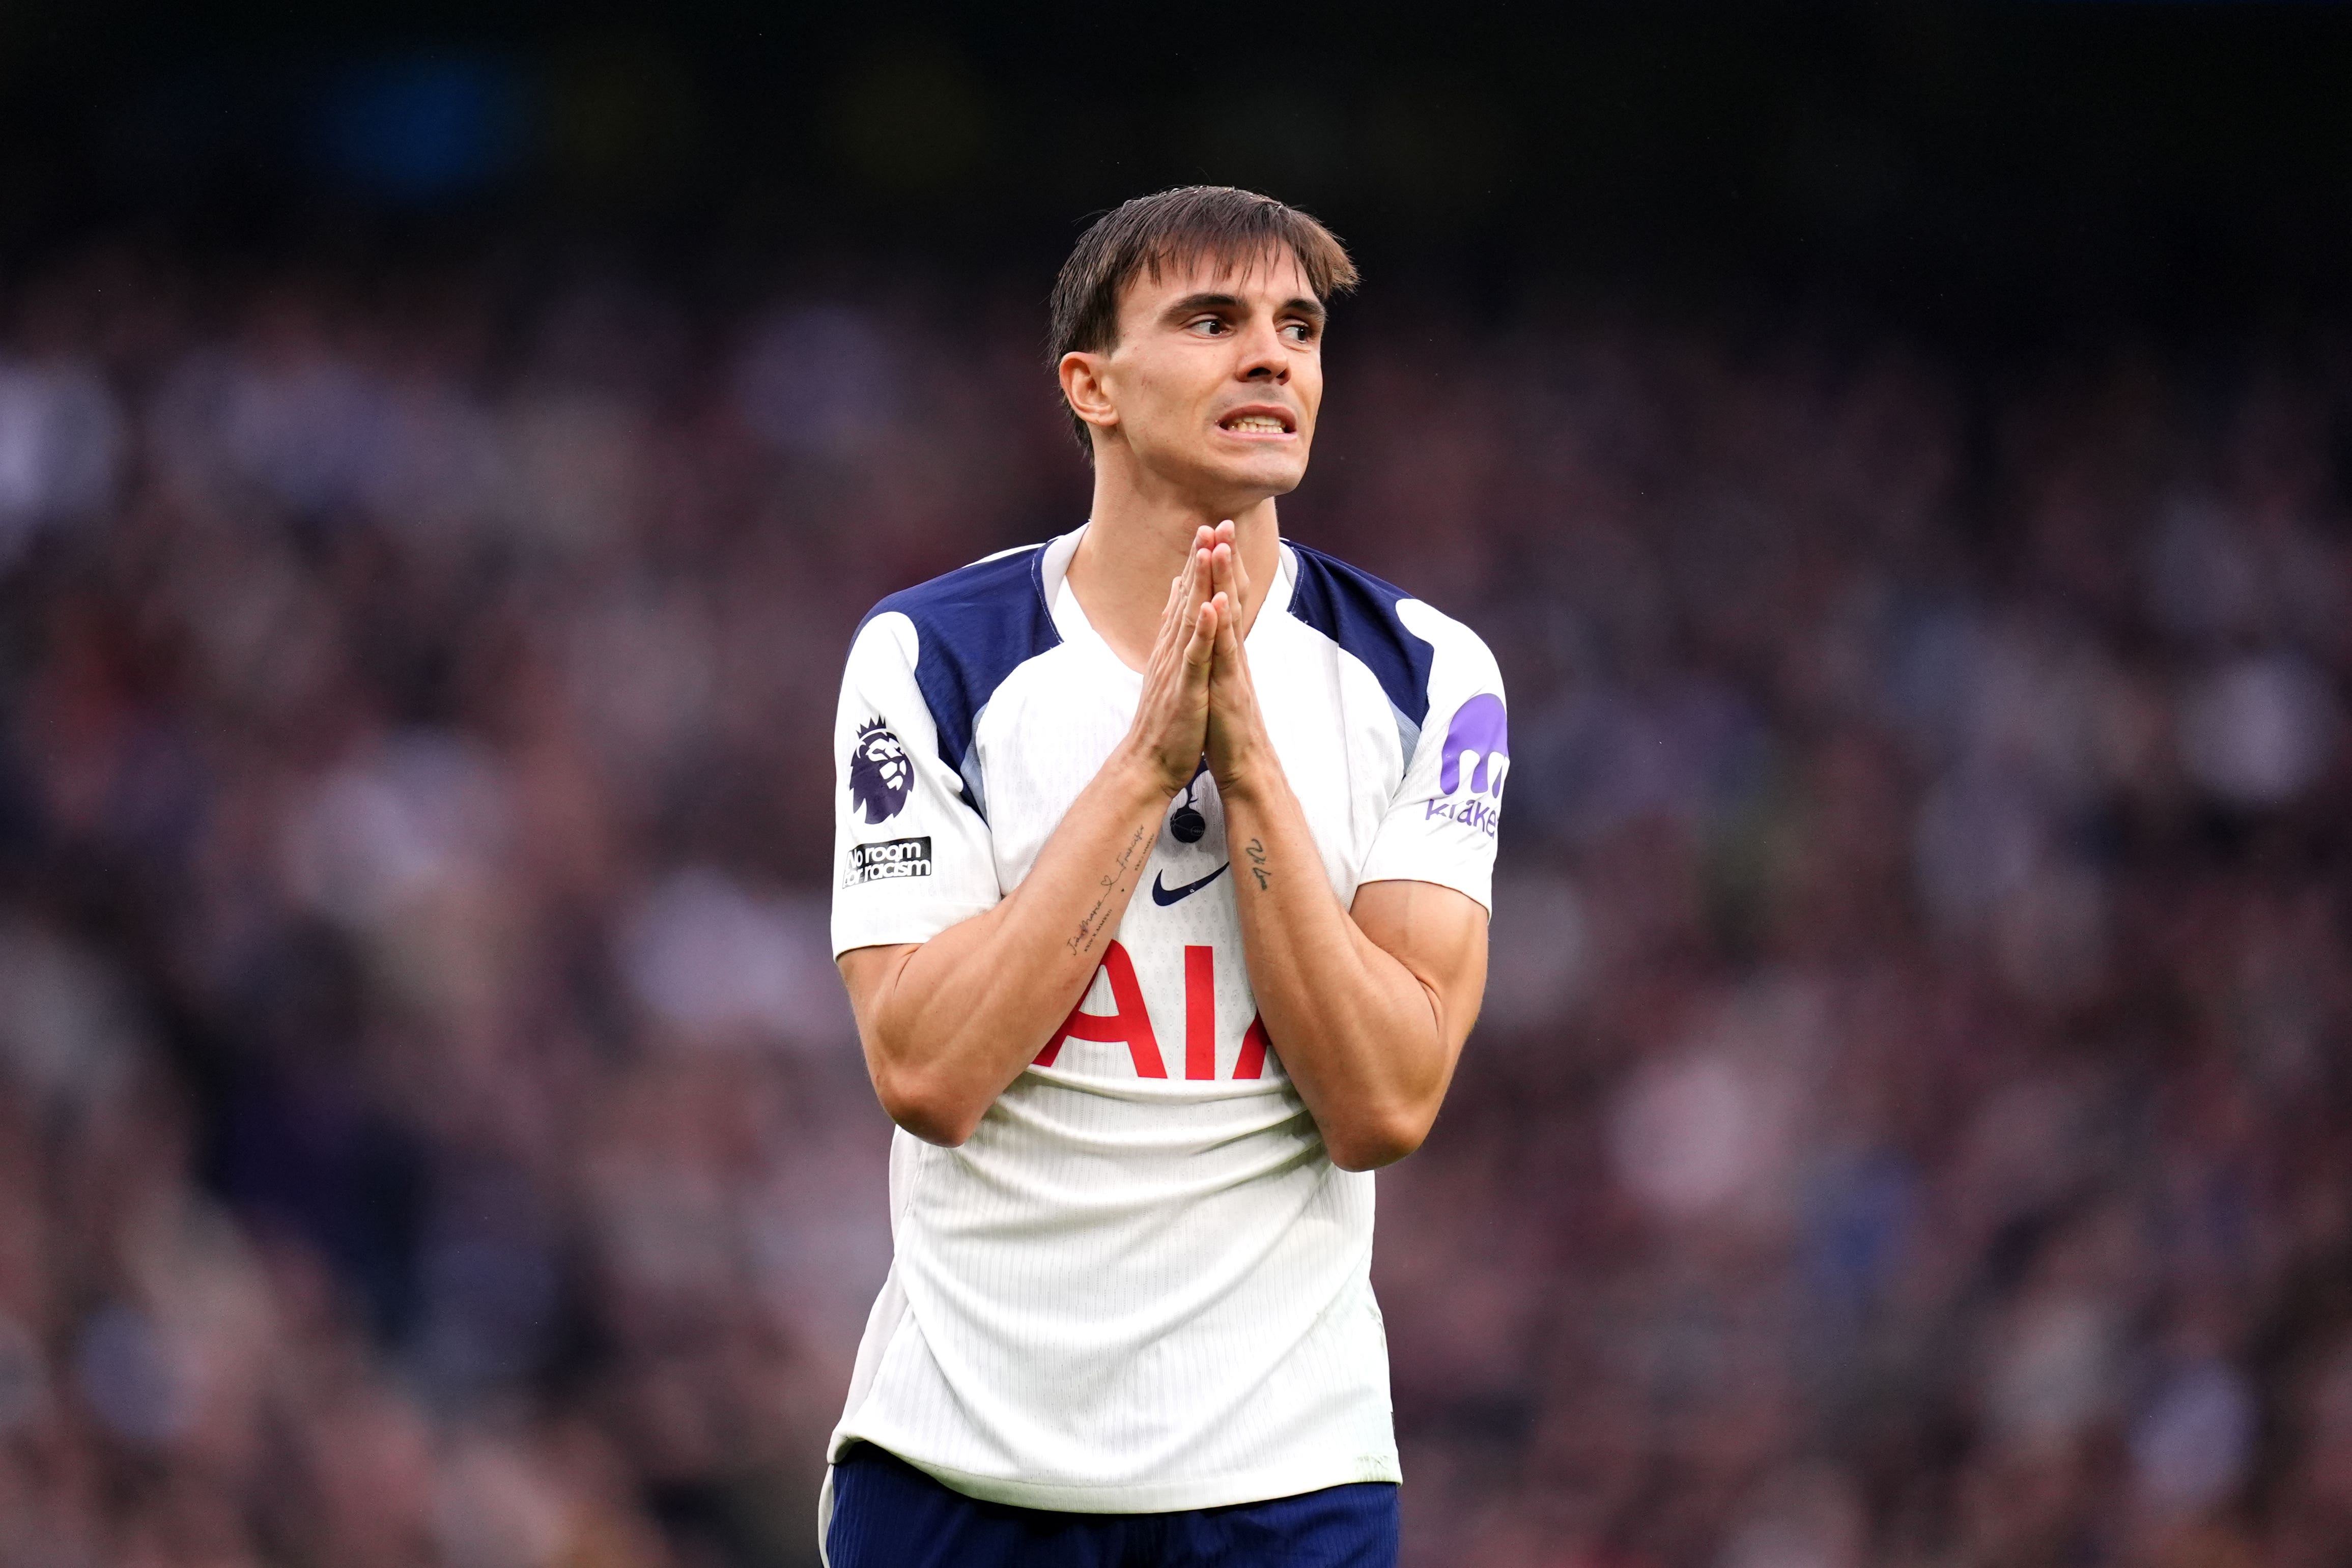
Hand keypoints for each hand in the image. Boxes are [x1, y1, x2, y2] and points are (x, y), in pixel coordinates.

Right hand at [1124, 526, 1221, 794]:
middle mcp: (1171, 651)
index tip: (1207, 531)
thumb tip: (1175, 602)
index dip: (1196, 565)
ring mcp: (1178, 668)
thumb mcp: (1169, 672)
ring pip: (1191, 618)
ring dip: (1199, 583)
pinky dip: (1205, 630)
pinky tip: (1212, 606)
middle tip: (1210, 523)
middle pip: (1186, 598)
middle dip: (1199, 561)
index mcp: (1171, 648)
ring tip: (1209, 549)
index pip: (1184, 599)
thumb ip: (1173, 635)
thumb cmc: (1163, 721)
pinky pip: (1196, 655)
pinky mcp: (1186, 688)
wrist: (1149, 763)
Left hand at [1203, 521, 1273, 794]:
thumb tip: (1211, 624)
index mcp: (1227, 648)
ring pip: (1230, 617)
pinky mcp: (1228, 688)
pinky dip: (1221, 628)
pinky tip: (1217, 605)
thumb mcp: (1218, 677)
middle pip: (1232, 596)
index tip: (1214, 531)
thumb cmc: (1225, 722)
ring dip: (1225, 582)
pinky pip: (1224, 655)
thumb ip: (1217, 649)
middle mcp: (1233, 651)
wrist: (1243, 763)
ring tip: (1220, 548)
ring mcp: (1233, 668)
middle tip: (1223, 520)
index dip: (1220, 565)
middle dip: (1226, 559)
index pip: (1225, 597)